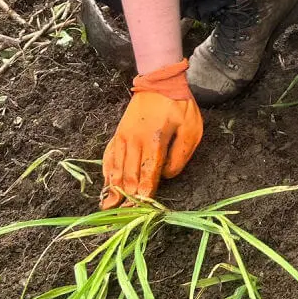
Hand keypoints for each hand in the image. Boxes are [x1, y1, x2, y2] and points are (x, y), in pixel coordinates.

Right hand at [101, 58, 202, 208]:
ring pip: (116, 167)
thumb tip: (166, 175)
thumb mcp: (191, 129)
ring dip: (113, 188)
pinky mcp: (118, 133)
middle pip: (129, 174)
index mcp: (153, 140)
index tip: (140, 209)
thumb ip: (180, 154)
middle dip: (126, 197)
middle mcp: (134, 140)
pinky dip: (106, 171)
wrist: (160, 80)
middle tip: (122, 217)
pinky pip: (109, 155)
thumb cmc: (180, 106)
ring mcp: (123, 136)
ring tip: (107, 208)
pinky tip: (105, 184)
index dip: (143, 192)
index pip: (147, 173)